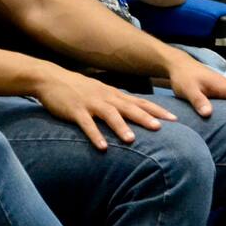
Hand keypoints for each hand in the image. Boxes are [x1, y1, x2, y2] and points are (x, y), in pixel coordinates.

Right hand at [33, 70, 177, 150]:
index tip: (174, 118)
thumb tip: (137, 114)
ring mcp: (90, 104)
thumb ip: (117, 103)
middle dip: (145, 118)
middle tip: (161, 128)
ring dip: (120, 127)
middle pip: (128, 108)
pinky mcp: (75, 111)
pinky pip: (86, 124)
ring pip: (109, 115)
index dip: (157, 110)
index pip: (140, 102)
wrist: (50, 78)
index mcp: (113, 95)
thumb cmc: (78, 89)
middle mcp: (105, 98)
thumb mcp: (101, 93)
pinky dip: (94, 135)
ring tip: (132, 139)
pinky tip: (101, 147)